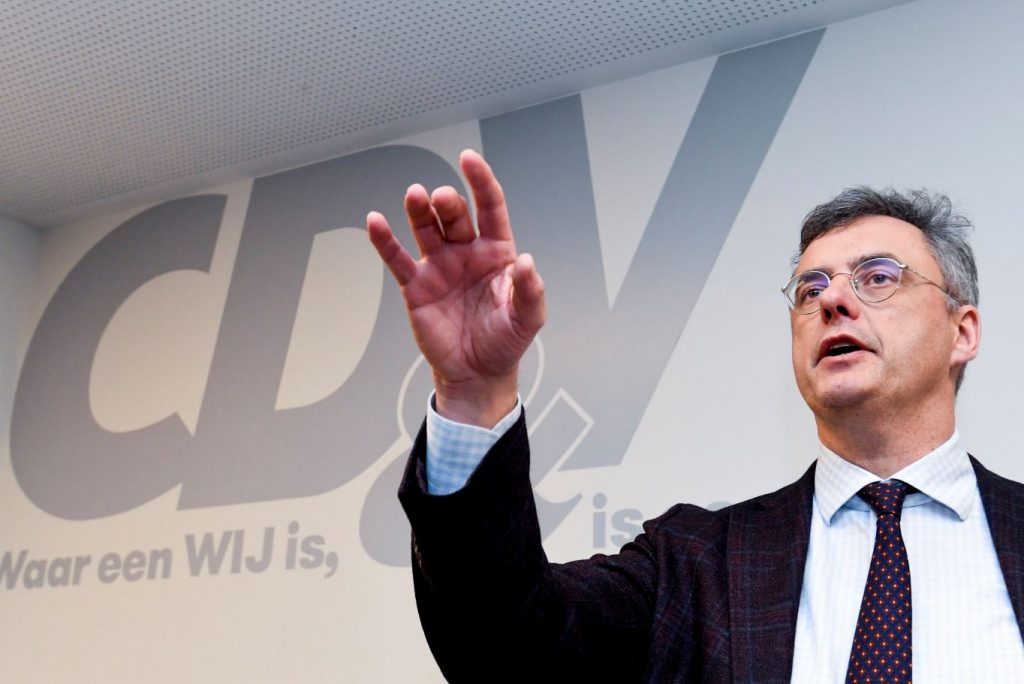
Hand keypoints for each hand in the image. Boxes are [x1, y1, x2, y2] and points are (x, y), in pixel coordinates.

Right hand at [366, 149, 545, 426]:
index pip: (489, 207)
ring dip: (419, 210)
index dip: (480, 181)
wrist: (477, 373)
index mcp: (497, 252)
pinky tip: (375, 222)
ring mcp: (439, 265)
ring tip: (415, 195)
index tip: (469, 159)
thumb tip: (526, 262)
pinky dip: (384, 240)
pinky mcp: (416, 286)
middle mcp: (466, 251)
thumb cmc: (504, 341)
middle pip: (455, 215)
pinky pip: (397, 258)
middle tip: (442, 199)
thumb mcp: (528, 319)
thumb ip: (530, 290)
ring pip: (426, 228)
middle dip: (448, 203)